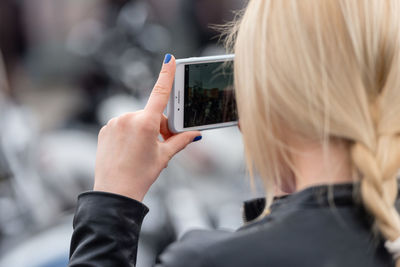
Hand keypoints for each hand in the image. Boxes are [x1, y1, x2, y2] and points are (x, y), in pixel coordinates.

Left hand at [93, 54, 200, 201]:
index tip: (170, 59)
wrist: (115, 191)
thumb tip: (195, 134)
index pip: (160, 93)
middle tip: (162, 144)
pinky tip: (130, 149)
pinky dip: (129, 133)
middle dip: (159, 126)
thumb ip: (181, 141)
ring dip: (144, 129)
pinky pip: (123, 125)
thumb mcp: (164, 156)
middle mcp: (128, 118)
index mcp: (146, 123)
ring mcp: (114, 122)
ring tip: (143, 150)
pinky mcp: (105, 129)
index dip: (167, 74)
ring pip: (137, 119)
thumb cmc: (141, 175)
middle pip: (151, 114)